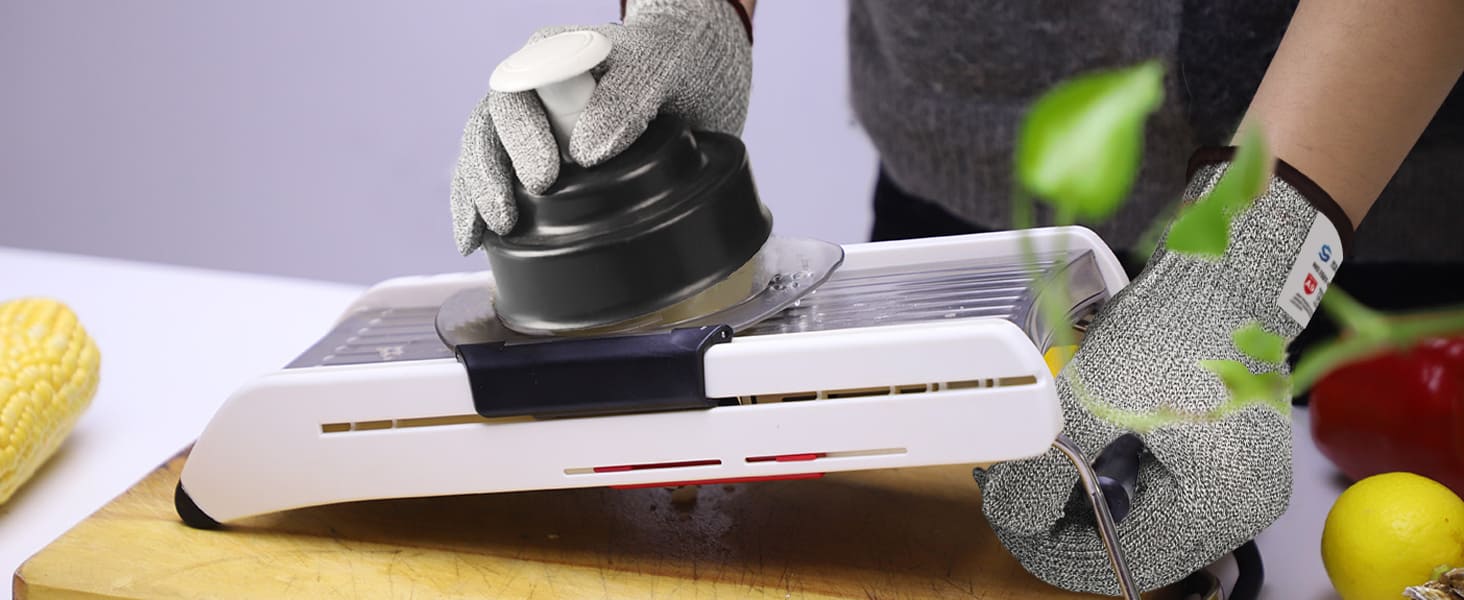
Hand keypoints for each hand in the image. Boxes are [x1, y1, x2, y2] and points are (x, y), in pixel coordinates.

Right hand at [449, 0, 752, 254]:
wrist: (697, 78)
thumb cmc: (674, 62)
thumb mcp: (658, 71)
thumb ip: (626, 98)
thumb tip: (586, 151)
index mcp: (552, 57)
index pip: (517, 93)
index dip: (521, 137)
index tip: (542, 178)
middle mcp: (533, 90)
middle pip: (489, 127)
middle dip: (490, 174)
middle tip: (508, 216)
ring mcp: (535, 125)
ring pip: (485, 154)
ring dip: (476, 195)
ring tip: (482, 234)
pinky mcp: (540, 157)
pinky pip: (499, 179)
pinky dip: (479, 208)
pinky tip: (475, 241)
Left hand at [975, 154, 1351, 593]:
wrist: (1225, 267)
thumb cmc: (1173, 330)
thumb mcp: (1090, 407)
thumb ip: (1047, 474)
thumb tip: (1011, 516)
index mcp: (1221, 510)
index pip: (1124, 564)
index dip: (1056, 551)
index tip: (1012, 526)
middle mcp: (1240, 509)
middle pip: (1132, 545)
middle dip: (1063, 520)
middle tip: (1011, 491)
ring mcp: (1235, 482)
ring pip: (1138, 515)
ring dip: (1081, 496)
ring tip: (1032, 465)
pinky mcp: (1222, 454)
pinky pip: (1155, 484)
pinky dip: (1108, 472)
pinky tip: (1071, 449)